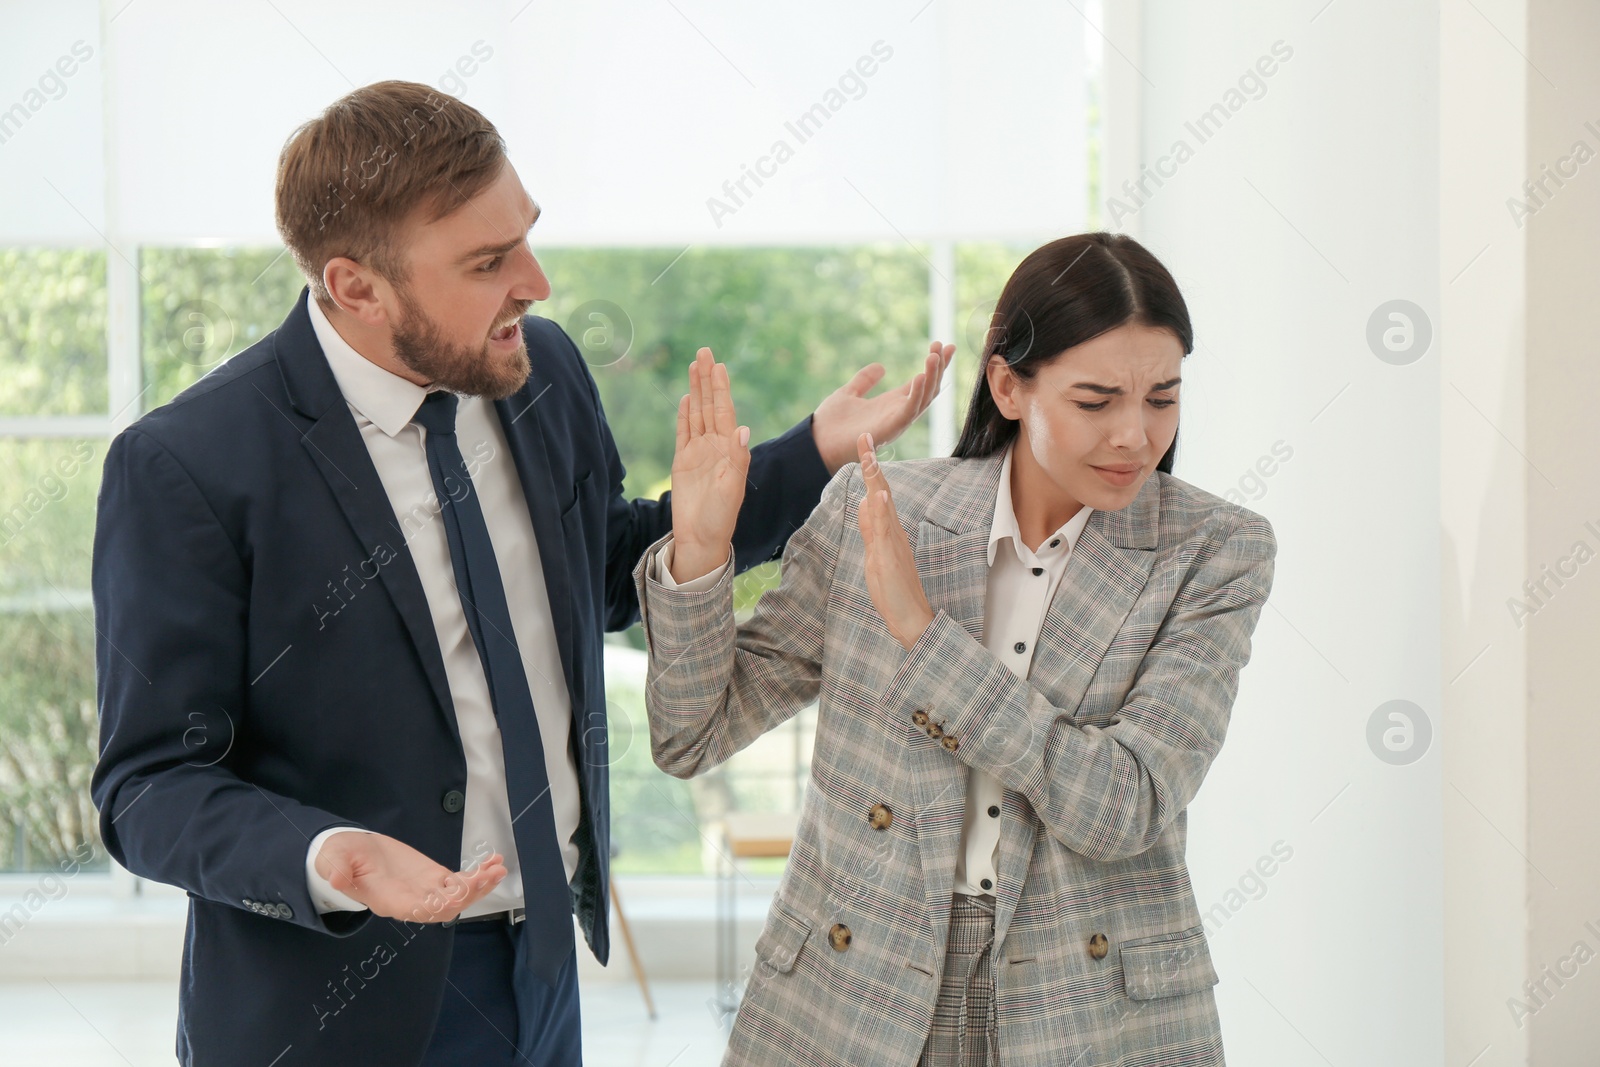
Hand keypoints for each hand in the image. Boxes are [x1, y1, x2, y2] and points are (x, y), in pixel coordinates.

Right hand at [315, 830, 506, 922]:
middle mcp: (410, 901)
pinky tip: (494, 862)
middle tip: (487, 876)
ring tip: (497, 869)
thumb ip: (335, 868)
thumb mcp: (332, 859)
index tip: (456, 894)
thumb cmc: (340, 858)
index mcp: (387, 900)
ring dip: (479, 886)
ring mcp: (425, 890)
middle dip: (468, 894)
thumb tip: (334, 877)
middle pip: (444, 908)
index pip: (415, 910)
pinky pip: (460, 881)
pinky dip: (478, 874)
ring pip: (457, 896)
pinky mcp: (434, 877)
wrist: (352, 852)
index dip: (437, 905)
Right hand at [669, 347, 750, 581]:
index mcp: (729, 449)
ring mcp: (698, 452)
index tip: (720, 365)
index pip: (725, 411)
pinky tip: (688, 398)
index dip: (722, 388)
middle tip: (705, 351)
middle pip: (710, 405)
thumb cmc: (721, 517)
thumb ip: (737, 459)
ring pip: (697, 413)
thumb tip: (742, 428)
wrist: (702, 537)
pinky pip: (684, 432)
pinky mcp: (683, 461)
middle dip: (708, 378)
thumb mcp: (732, 488)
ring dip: (697, 390)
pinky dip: (685, 415)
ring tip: (696, 365)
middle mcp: (715, 446)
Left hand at [812, 342, 955, 472]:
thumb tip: (881, 366)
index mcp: (892, 404)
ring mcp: (896, 422)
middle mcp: (899, 413)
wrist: (816, 443)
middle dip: (939, 368)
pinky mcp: (890, 429)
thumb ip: (865, 380)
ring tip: (934, 354)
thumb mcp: (849, 393)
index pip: (920, 383)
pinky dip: (917, 394)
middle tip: (946, 345)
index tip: (944, 345)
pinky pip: (909, 410)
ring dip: (932, 376)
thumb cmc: (831, 423)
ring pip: (924, 398)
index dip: (934, 366)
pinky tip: (920, 376)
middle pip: (928, 389)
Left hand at [856, 433, 935, 650]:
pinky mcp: (889, 557)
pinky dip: (881, 511)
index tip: (862, 444)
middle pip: (880, 490)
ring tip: (869, 455)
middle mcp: (892, 530)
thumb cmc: (893, 589)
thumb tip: (864, 501)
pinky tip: (876, 495)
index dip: (869, 469)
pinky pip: (885, 530)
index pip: (876, 492)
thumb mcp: (875, 552)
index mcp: (886, 529)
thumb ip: (870, 528)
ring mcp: (892, 542)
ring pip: (883, 505)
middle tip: (864, 436)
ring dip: (875, 480)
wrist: (911, 617)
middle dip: (871, 464)